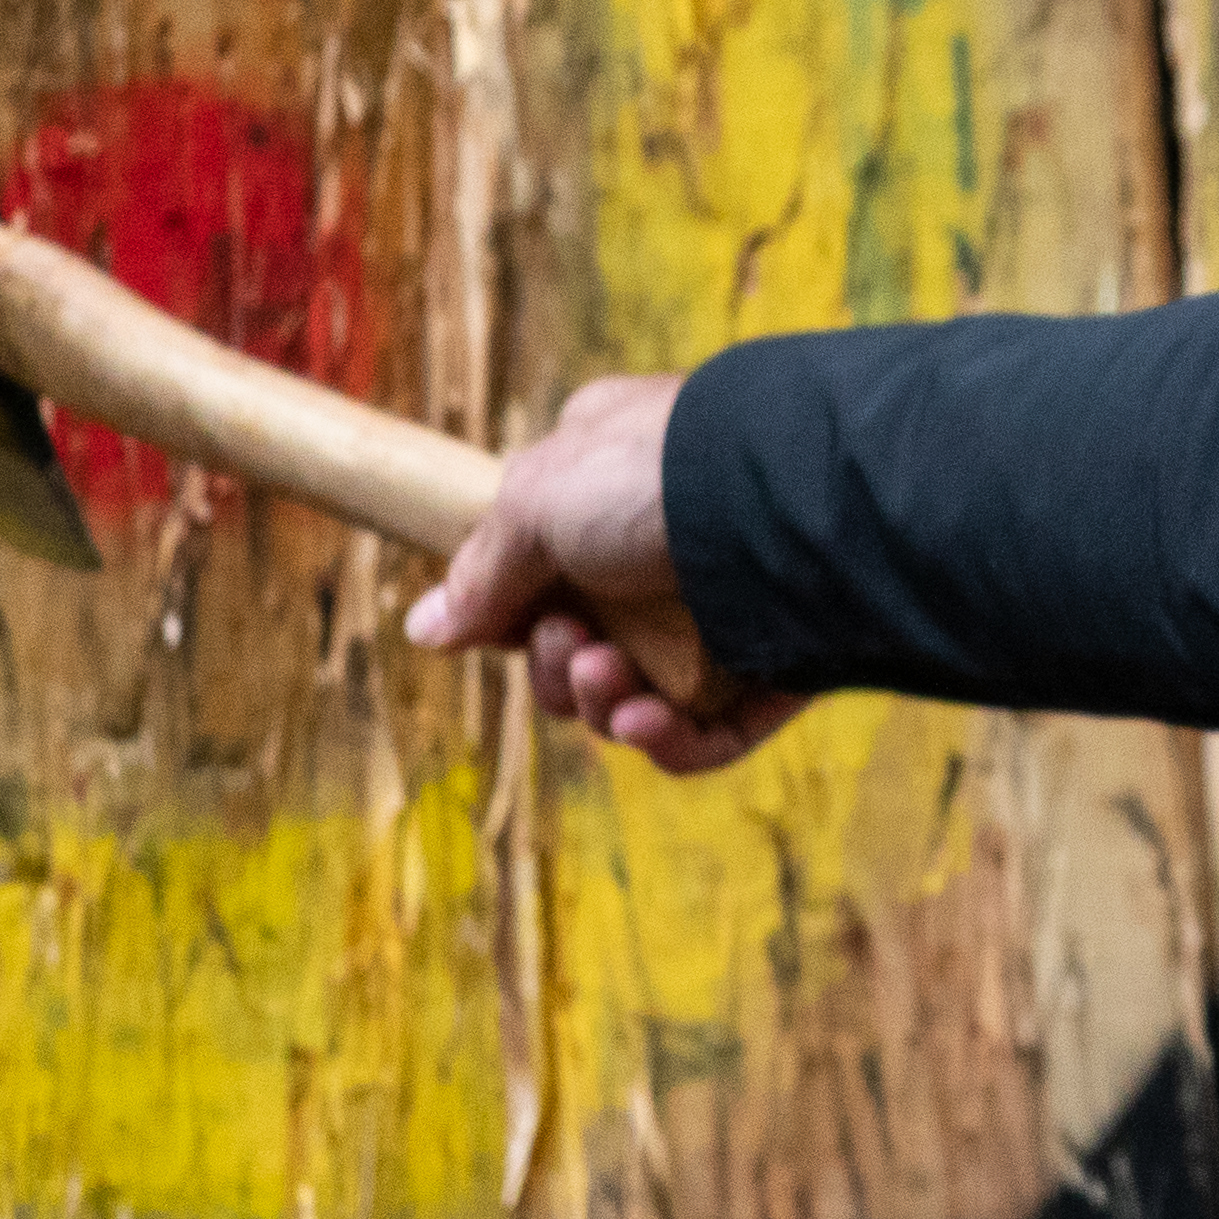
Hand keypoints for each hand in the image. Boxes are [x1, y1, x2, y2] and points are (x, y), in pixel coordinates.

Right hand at [409, 375, 806, 775]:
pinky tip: (648, 722)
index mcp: (609, 492)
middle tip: (569, 640)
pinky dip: (666, 742)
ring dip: (601, 702)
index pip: (543, 577)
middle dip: (555, 667)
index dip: (513, 617)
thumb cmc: (657, 476)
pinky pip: (705, 735)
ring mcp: (721, 617)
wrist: (791, 501)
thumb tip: (426, 629)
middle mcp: (664, 555)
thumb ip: (483, 570)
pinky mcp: (771, 671)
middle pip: (578, 653)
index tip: (503, 621)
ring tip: (608, 672)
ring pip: (634, 699)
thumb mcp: (537, 499)